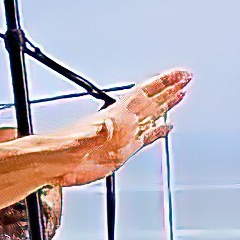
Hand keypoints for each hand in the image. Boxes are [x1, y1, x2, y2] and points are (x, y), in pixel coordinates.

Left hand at [29, 68, 192, 195]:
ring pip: (150, 116)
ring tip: (180, 94)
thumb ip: (96, 133)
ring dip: (166, 105)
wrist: (53, 164)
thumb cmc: (61, 151)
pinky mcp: (121, 151)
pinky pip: (145, 138)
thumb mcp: (80, 141)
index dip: (162, 84)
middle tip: (187, 78)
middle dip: (169, 89)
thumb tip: (110, 125)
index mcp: (115, 117)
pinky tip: (166, 128)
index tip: (179, 75)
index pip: (144, 95)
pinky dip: (158, 132)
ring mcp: (122, 136)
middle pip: (151, 101)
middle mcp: (121, 123)